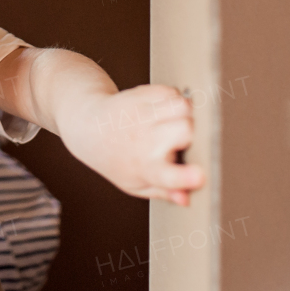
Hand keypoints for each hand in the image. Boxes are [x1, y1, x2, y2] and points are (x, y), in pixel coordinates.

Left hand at [67, 84, 204, 205]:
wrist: (89, 127)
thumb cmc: (117, 159)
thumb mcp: (136, 184)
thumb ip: (164, 191)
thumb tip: (186, 199)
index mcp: (145, 168)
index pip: (168, 175)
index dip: (186, 176)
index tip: (199, 177)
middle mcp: (143, 140)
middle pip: (186, 130)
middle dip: (194, 134)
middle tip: (185, 140)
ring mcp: (141, 115)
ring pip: (183, 106)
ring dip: (188, 113)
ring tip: (176, 123)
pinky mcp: (140, 94)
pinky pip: (172, 91)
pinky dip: (175, 99)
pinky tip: (165, 110)